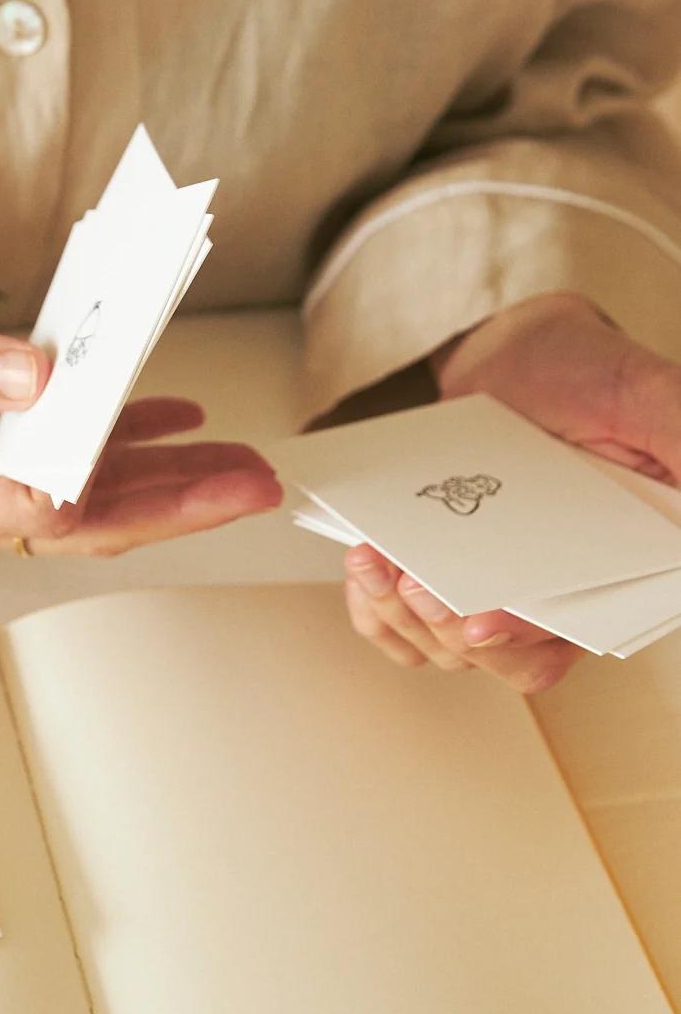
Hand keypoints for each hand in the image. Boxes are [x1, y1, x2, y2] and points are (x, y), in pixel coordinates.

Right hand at [0, 300, 280, 554]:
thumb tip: (41, 373)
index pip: (47, 516)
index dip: (123, 502)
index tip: (192, 480)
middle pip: (91, 519)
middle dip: (179, 504)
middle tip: (256, 485)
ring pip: (88, 492)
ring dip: (166, 477)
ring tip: (242, 462)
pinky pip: (63, 454)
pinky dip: (122, 436)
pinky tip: (176, 420)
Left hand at [344, 289, 680, 693]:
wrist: (506, 351)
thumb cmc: (582, 366)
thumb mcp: (640, 391)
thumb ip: (678, 438)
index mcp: (627, 564)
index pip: (585, 628)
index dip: (529, 636)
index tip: (477, 623)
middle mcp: (568, 593)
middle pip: (514, 662)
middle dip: (452, 632)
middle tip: (414, 585)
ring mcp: (503, 592)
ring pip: (453, 653)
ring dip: (405, 619)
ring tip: (375, 561)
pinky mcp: (447, 582)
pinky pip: (405, 631)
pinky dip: (375, 612)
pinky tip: (365, 568)